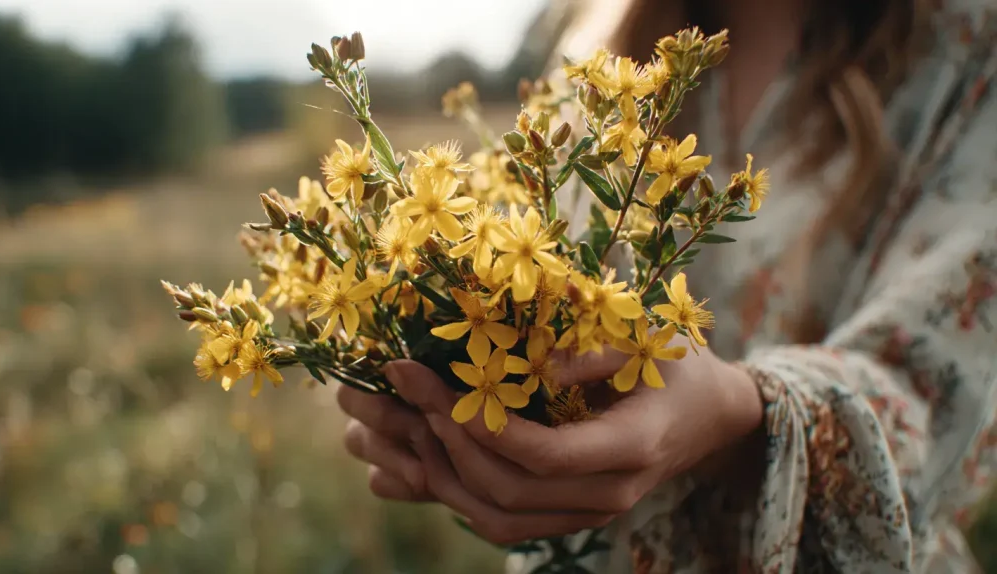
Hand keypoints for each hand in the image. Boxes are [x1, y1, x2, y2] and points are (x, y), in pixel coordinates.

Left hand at [337, 337, 763, 544]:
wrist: (714, 418)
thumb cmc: (680, 368)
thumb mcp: (648, 344)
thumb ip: (594, 353)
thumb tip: (533, 364)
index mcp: (630, 449)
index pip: (543, 456)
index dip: (483, 426)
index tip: (433, 384)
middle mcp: (608, 495)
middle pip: (508, 492)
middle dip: (447, 442)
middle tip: (404, 391)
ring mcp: (588, 513)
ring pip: (498, 519)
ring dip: (442, 476)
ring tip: (401, 426)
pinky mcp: (570, 514)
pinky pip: (505, 522)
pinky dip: (459, 495)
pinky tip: (426, 459)